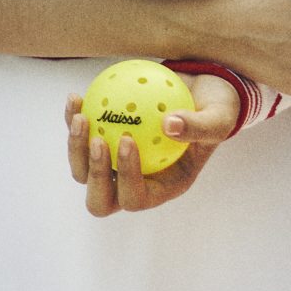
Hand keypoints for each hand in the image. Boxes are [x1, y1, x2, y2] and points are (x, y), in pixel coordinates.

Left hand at [65, 73, 238, 214]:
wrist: (200, 91)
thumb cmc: (214, 109)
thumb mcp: (218, 117)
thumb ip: (199, 126)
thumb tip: (170, 125)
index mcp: (162, 187)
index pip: (135, 197)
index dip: (126, 176)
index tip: (127, 139)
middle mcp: (135, 181)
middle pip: (101, 198)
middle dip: (94, 174)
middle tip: (99, 140)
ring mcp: (115, 164)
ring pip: (82, 171)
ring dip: (76, 147)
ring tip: (81, 116)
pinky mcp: (102, 139)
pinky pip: (80, 137)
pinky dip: (72, 119)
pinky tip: (75, 97)